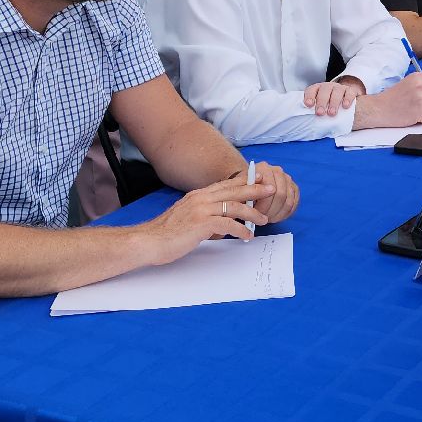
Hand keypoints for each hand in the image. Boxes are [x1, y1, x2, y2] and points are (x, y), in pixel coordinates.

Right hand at [136, 175, 276, 262]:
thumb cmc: (168, 232)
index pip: (226, 185)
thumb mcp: (188, 216)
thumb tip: (222, 222)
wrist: (150, 241)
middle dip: (255, 190)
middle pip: (234, 191)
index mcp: (198, 195)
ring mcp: (201, 210)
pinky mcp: (201, 224)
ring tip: (263, 220)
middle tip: (271, 190)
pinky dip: (241, 230)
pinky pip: (228, 224)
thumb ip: (204, 214)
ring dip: (252, 213)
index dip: (244, 181)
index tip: (259, 179)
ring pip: (234, 206)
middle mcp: (201, 199)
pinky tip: (247, 236)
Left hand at [248, 161, 299, 223]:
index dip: (264, 205)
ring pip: (288, 202)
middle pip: (281, 195)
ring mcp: (287, 179)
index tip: (256, 214)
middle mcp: (277, 171)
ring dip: (278, 214)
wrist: (251, 184)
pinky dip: (286, 213)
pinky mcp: (294, 188)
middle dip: (271, 211)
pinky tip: (276, 217)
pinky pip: (294, 204)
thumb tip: (252, 201)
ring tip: (268, 219)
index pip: (269, 188)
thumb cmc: (245, 189)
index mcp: (263, 168)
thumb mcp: (240, 189)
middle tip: (262, 219)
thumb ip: (246, 193)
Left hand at [303, 79, 362, 118]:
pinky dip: (347, 98)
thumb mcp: (321, 107)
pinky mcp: (351, 90)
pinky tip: (345, 106)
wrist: (345, 98)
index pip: (312, 90)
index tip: (309, 104)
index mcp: (318, 89)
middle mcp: (328, 87)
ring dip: (334, 102)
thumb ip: (316, 111)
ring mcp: (340, 88)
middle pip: (324, 91)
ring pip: (337, 91)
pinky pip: (350, 92)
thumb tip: (309, 123)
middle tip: (320, 113)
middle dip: (321, 102)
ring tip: (332, 113)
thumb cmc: (329, 105)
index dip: (309, 96)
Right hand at [354, 72, 421, 129]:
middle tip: (420, 105)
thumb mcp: (408, 83)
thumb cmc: (391, 98)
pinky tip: (410, 115)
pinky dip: (421, 120)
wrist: (378, 108)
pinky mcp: (419, 111)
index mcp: (419, 76)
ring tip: (412, 109)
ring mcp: (421, 98)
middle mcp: (421, 85)